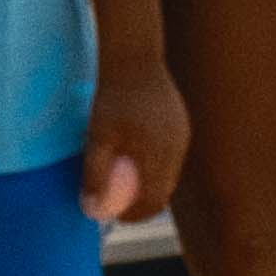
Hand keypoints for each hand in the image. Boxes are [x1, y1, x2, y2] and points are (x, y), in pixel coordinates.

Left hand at [83, 65, 189, 228]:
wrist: (134, 59)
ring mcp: (182, 136)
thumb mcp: (97, 138)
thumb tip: (92, 211)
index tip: (117, 216)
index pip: (155, 200)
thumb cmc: (112, 99)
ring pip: (170, 173)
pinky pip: (171, 156)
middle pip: (165, 190)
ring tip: (126, 183)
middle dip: (144, 203)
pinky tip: (136, 159)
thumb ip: (96, 175)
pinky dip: (156, 165)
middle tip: (119, 205)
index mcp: (160, 154)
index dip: (137, 215)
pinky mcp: (182, 125)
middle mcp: (177, 148)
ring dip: (151, 184)